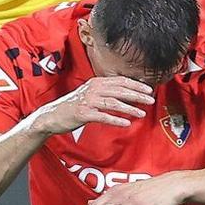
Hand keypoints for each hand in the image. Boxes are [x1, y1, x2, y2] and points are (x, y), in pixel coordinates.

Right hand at [33, 75, 154, 135]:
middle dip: (137, 95)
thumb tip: (127, 93)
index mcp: (96, 82)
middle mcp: (93, 89)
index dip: (136, 85)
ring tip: (142, 113)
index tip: (149, 90)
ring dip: (129, 108)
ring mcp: (87, 101)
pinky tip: (126, 123)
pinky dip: (116, 120)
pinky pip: (103, 116)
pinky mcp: (83, 113)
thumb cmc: (74, 106)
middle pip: (120, 90)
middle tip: (151, 100)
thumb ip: (106, 92)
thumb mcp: (90, 94)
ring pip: (113, 103)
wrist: (52, 116)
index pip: (120, 81)